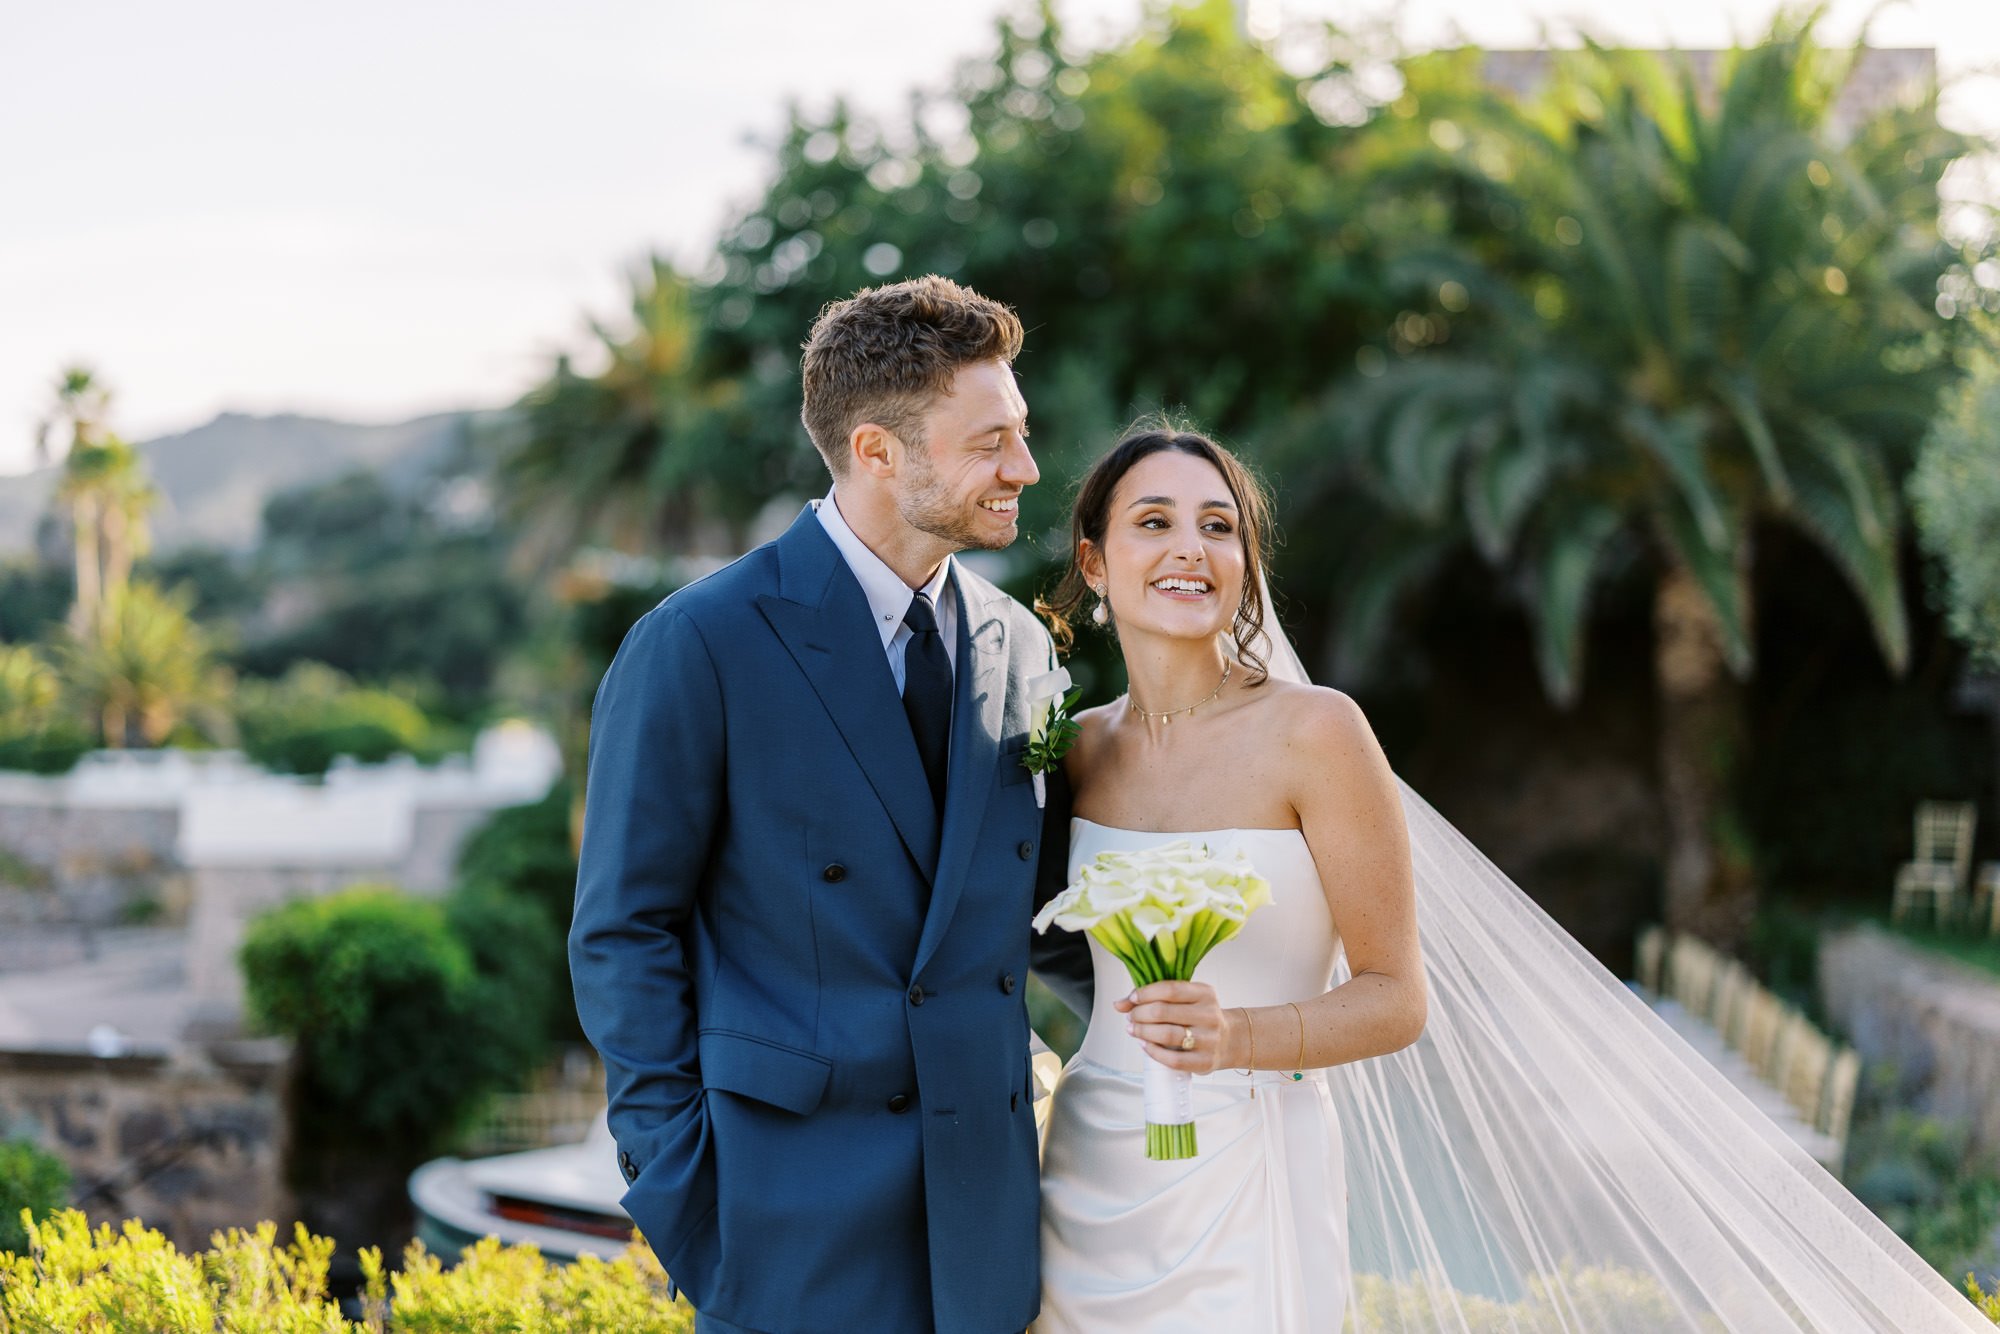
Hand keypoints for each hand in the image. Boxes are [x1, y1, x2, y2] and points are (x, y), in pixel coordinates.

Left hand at [1116, 980, 1234, 1073]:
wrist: (1229, 1041)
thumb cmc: (1199, 1017)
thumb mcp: (1184, 1000)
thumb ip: (1153, 997)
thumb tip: (1119, 1004)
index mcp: (1205, 993)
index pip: (1170, 989)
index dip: (1146, 993)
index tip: (1133, 998)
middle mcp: (1209, 1015)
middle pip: (1164, 1012)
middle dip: (1140, 1014)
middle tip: (1131, 1017)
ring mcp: (1209, 1039)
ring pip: (1167, 1035)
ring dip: (1143, 1032)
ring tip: (1134, 1030)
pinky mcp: (1205, 1062)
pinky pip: (1173, 1059)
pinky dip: (1154, 1052)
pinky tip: (1145, 1046)